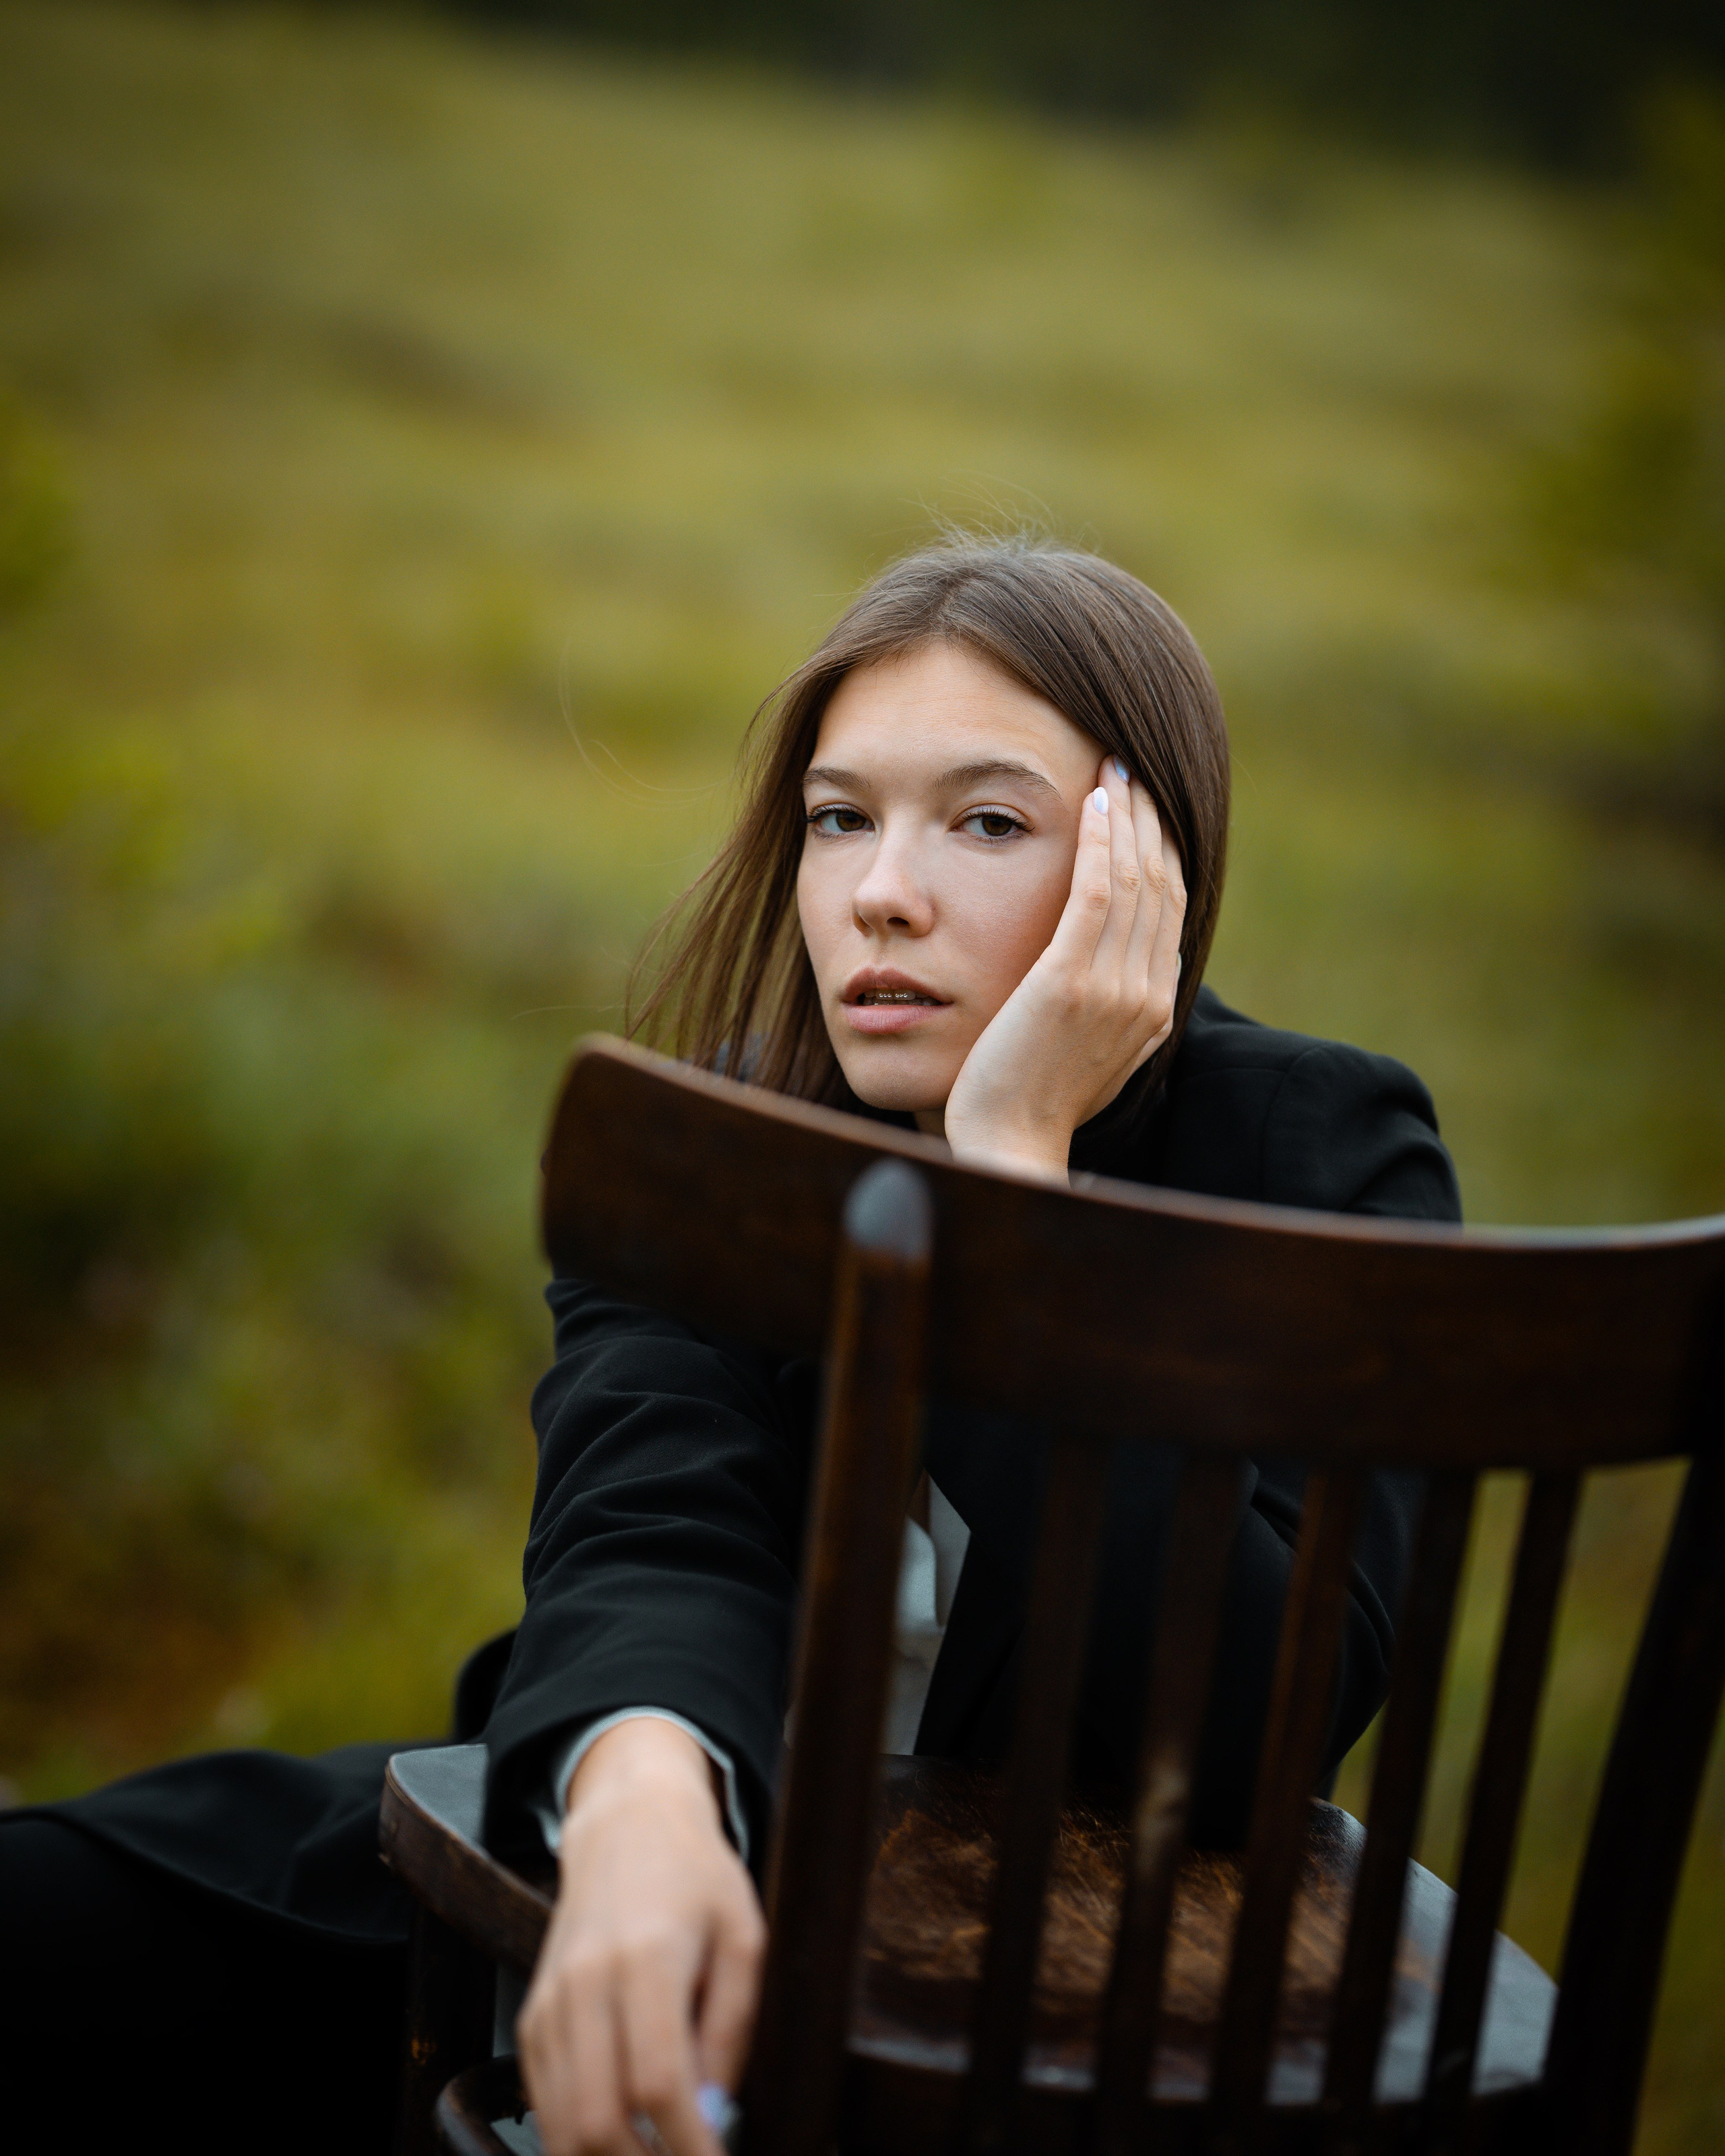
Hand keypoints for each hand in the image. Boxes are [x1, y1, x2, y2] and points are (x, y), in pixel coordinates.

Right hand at [518, 1718, 764, 2155]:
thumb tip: (716, 2115)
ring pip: (560, 2124)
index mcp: (648, 1958)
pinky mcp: (533, 2017)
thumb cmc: (698, 1879)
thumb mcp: (745, 1937)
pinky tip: (623, 2139)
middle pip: (595, 2120)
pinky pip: (544, 2102)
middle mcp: (586, 1983)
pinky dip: (576, 2137)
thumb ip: (732, 2027)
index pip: (658, 2083)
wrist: (628, 1825)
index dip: (689, 2146)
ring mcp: (550, 2002)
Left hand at [941, 754, 1185, 1180]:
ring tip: (1113, 768)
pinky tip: (1091, 802)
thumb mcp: (1088, 1052)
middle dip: (1150, 819)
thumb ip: (1110, 1009)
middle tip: (1132, 767)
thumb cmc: (1029, 1102)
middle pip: (1163, 884)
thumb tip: (1119, 974)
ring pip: (1138, 878)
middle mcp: (1148, 995)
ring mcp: (1116, 988)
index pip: (1171, 911)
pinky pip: (1099, 893)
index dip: (1161, 851)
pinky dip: (1101, 841)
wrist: (1008, 1146)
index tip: (1144, 807)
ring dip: (1127, 815)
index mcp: (1155, 1010)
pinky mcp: (1071, 981)